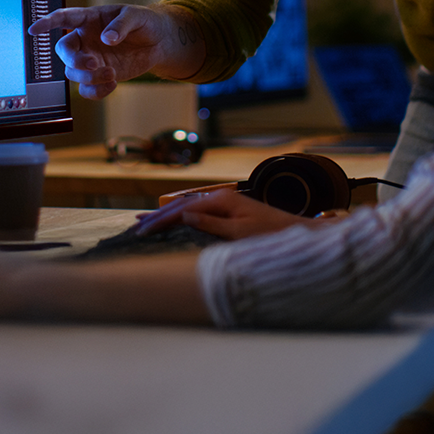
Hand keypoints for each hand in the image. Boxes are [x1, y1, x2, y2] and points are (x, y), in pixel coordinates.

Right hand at [28, 4, 204, 98]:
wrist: (158, 42)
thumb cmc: (144, 22)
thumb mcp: (136, 16)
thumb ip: (120, 25)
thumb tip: (106, 39)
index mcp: (88, 19)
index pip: (63, 18)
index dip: (47, 23)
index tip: (34, 30)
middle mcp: (84, 40)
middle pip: (64, 52)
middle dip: (74, 61)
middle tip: (94, 64)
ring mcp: (90, 59)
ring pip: (73, 73)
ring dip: (88, 77)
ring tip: (112, 74)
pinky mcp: (99, 76)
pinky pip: (86, 90)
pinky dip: (96, 92)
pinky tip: (113, 84)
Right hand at [135, 189, 310, 240]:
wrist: (297, 232)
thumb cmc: (272, 235)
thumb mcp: (240, 233)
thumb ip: (211, 224)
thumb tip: (185, 217)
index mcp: (221, 200)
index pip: (183, 211)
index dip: (161, 221)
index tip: (142, 231)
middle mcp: (220, 198)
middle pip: (182, 206)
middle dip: (158, 216)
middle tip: (137, 226)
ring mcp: (224, 203)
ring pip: (188, 208)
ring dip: (167, 215)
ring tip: (147, 221)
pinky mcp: (228, 210)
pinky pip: (197, 211)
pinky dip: (180, 216)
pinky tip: (173, 218)